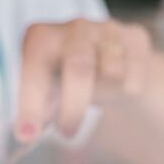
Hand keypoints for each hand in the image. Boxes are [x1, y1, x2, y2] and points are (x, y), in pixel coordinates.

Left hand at [16, 19, 151, 141]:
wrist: (104, 58)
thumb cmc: (63, 79)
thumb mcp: (43, 92)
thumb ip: (36, 110)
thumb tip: (27, 135)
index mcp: (41, 37)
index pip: (35, 67)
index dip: (31, 103)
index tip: (28, 135)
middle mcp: (75, 28)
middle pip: (79, 68)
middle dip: (73, 108)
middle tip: (67, 133)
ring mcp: (108, 30)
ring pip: (112, 73)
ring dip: (103, 96)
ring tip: (95, 99)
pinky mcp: (135, 38)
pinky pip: (134, 78)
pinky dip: (124, 92)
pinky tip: (115, 88)